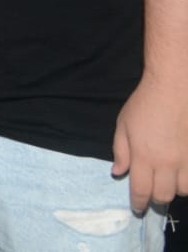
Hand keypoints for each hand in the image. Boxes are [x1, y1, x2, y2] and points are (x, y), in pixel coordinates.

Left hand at [111, 73, 187, 212]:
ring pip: (184, 190)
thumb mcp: (123, 126)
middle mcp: (167, 162)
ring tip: (168, 183)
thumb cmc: (145, 105)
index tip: (137, 208)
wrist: (175, 88)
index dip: (138, 203)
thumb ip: (121, 151)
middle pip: (164, 195)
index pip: (141, 190)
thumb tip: (117, 172)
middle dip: (156, 200)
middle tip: (152, 197)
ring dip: (175, 190)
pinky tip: (183, 176)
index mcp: (144, 156)